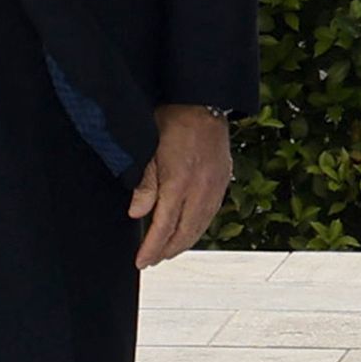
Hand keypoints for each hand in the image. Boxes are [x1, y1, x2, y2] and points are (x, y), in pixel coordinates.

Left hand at [128, 105, 233, 268]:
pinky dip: (198, 228)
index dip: (151, 248)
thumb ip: (145, 184)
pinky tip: (190, 230)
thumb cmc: (172, 119)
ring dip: (183, 242)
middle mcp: (200, 189)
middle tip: (152, 260)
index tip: (141, 261)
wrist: (202, 100)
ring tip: (168, 250)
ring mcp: (215, 186)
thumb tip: (137, 213)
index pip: (163, 227)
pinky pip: (211, 213)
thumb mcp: (148, 150)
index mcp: (179, 182)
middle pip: (184, 233)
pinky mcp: (223, 180)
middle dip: (166, 250)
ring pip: (200, 226)